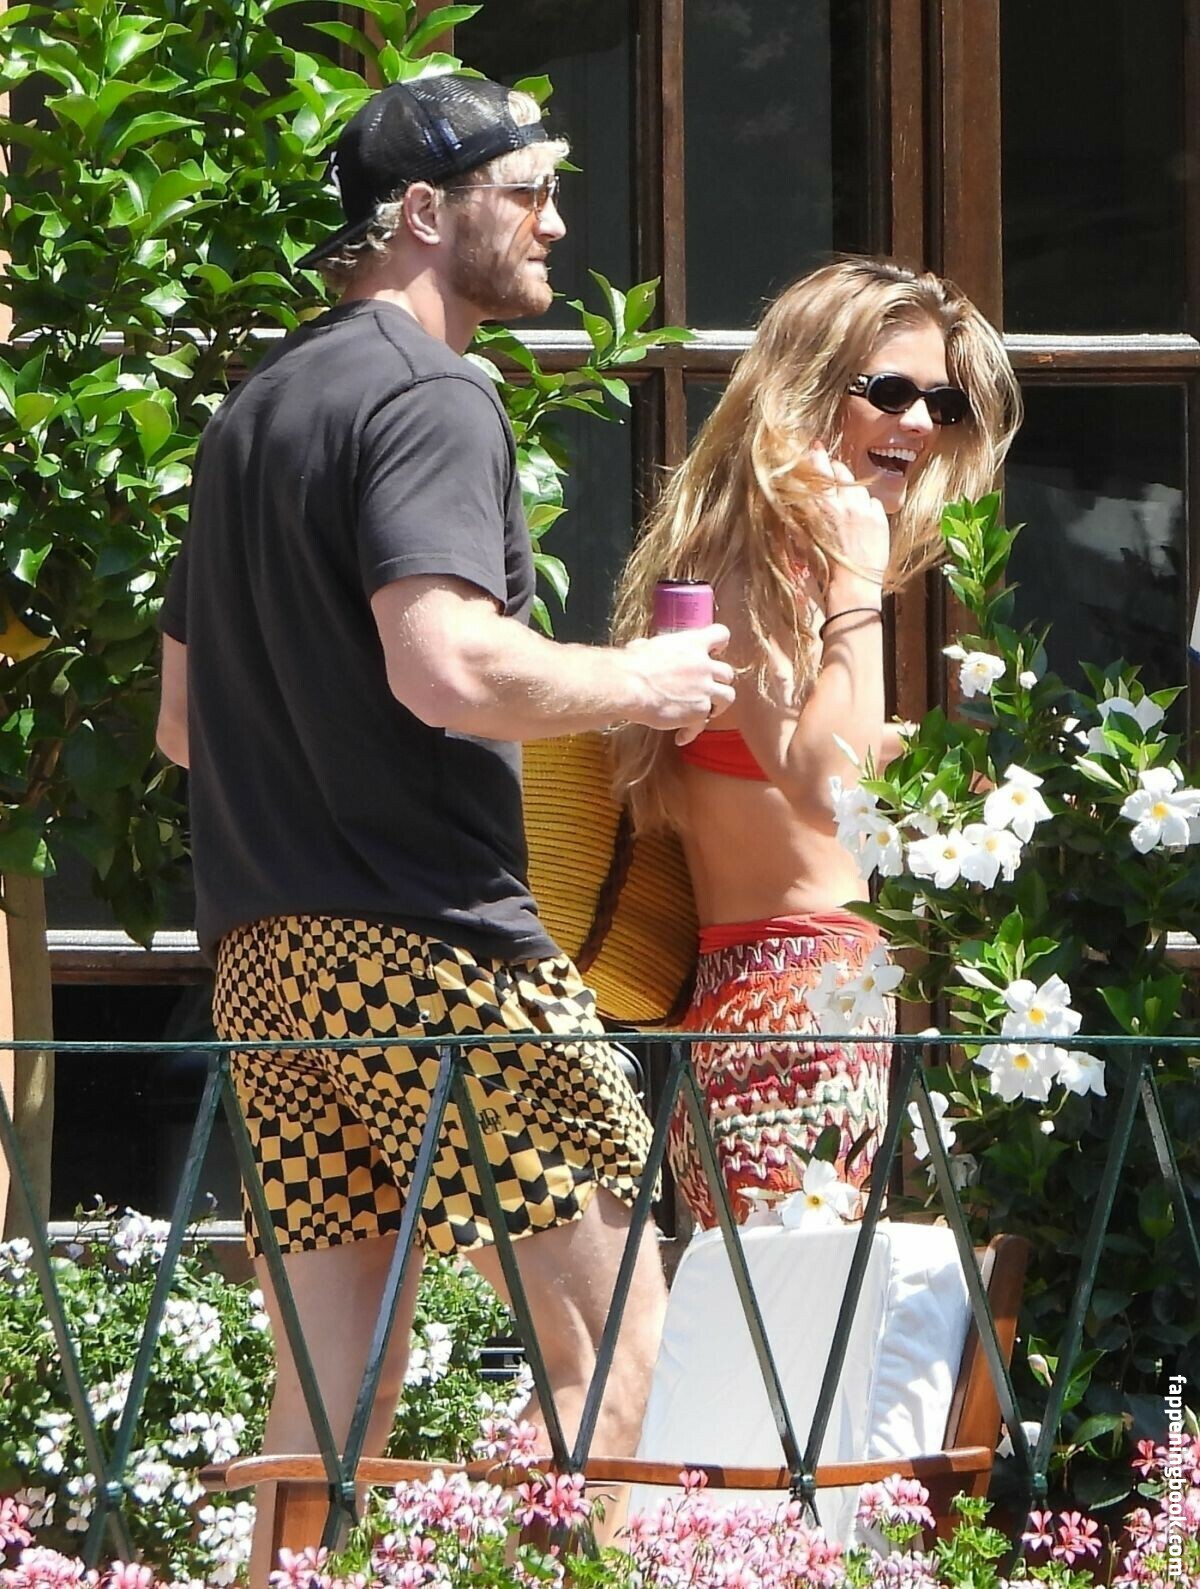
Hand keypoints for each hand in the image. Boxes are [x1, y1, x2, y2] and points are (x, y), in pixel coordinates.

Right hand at [623, 623, 735, 741]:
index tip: (713, 652)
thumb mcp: (644, 647)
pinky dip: (691, 731)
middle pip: (727, 672)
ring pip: (728, 697)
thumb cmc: (632, 665)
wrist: (629, 687)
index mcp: (692, 643)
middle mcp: (704, 665)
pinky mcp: (699, 712)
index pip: (720, 635)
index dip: (719, 645)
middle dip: (718, 681)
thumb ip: (653, 648)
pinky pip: (702, 724)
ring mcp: (705, 690)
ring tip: (704, 711)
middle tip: (707, 687)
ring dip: (718, 704)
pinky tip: (680, 736)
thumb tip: (642, 648)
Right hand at [811, 442, 889, 588]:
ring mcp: (865, 510)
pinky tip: (859, 520)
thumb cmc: (823, 570)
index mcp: (823, 507)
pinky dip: (865, 507)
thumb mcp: (804, 540)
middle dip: (834, 471)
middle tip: (830, 475)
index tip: (815, 447)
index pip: (819, 471)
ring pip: (858, 486)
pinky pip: (872, 503)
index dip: (816, 456)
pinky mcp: (880, 519)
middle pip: (841, 473)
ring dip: (850, 490)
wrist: (852, 587)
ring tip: (846, 503)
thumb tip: (798, 500)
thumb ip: (803, 515)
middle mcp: (845, 504)